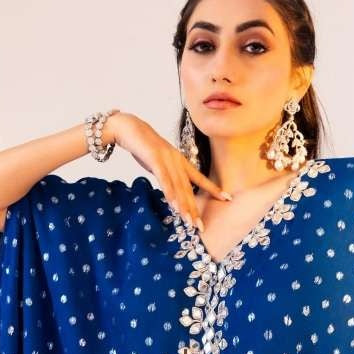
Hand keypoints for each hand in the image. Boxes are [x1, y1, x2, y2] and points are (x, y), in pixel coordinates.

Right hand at [108, 113, 229, 226]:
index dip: (213, 188)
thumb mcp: (158, 163)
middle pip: (188, 188)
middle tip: (200, 226)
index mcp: (179, 161)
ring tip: (189, 221)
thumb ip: (166, 176)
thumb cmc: (142, 146)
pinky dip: (169, 191)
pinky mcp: (154, 157)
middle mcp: (176, 160)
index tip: (227, 198)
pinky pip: (163, 177)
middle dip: (194, 208)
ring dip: (183, 205)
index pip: (199, 178)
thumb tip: (171, 191)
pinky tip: (173, 204)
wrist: (127, 126)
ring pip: (177, 185)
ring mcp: (166, 158)